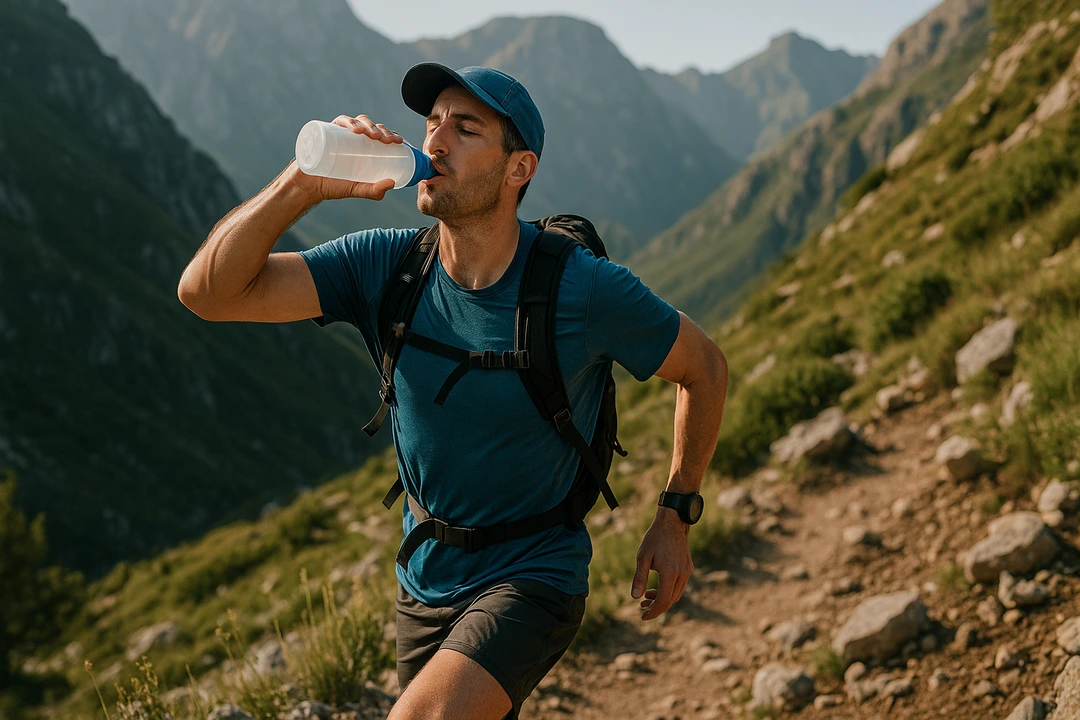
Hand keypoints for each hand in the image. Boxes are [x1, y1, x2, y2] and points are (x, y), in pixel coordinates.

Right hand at [287, 114, 403, 202]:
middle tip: (386, 141)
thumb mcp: (357, 189)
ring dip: (367, 125)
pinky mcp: (327, 132)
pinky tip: (355, 129)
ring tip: (372, 135)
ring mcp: (340, 133)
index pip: (380, 135)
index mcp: (363, 147)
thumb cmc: (334, 186)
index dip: (391, 134)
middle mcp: (353, 138)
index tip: (399, 141)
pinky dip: (348, 122)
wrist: (308, 186)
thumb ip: (373, 190)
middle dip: (381, 130)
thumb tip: (392, 183)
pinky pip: (339, 122)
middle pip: (371, 126)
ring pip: (357, 121)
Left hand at [631, 508, 692, 620]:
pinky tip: (657, 587)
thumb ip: (639, 578)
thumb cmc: (655, 538)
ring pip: (676, 595)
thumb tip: (634, 598)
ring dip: (662, 599)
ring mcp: (687, 571)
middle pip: (670, 600)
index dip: (653, 612)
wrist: (673, 522)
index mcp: (670, 573)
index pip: (663, 601)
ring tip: (646, 596)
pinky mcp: (688, 568)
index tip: (643, 616)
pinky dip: (668, 591)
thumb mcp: (642, 557)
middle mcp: (682, 574)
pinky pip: (679, 586)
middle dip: (656, 607)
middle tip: (642, 607)